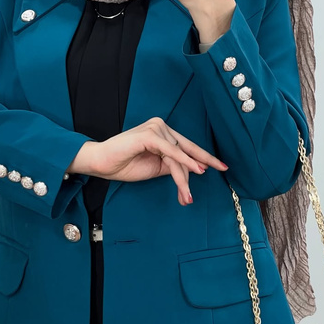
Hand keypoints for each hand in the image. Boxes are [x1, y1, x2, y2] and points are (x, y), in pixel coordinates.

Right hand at [67, 117, 227, 205]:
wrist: (100, 163)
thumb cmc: (123, 165)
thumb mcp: (155, 168)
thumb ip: (172, 166)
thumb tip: (191, 171)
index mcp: (162, 132)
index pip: (187, 146)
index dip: (204, 156)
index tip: (220, 166)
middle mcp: (161, 126)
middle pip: (186, 150)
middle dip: (203, 163)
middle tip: (222, 170)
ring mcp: (156, 128)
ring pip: (179, 156)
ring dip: (184, 178)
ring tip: (186, 196)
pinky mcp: (150, 135)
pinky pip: (172, 152)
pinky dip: (183, 163)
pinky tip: (195, 171)